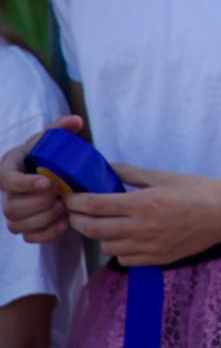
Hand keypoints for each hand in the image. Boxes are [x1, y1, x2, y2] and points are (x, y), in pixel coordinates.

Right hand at [1, 115, 82, 242]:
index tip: (48, 182)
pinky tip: (63, 223)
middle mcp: (7, 193)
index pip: (6, 179)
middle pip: (11, 207)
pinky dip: (46, 233)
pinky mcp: (24, 226)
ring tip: (63, 206)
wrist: (49, 172)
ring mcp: (14, 211)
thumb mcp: (50, 139)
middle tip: (61, 195)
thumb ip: (60, 128)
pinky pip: (28, 237)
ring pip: (17, 224)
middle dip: (39, 203)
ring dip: (43, 218)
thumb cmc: (47, 154)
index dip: (24, 184)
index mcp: (9, 167)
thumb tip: (76, 121)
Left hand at [64, 164, 220, 265]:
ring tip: (103, 222)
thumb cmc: (197, 190)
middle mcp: (142, 228)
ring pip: (106, 246)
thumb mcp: (163, 176)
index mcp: (144, 203)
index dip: (76, 201)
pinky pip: (124, 259)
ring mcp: (149, 247)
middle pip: (94, 229)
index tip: (70, 196)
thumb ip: (131, 174)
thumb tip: (105, 168)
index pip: (96, 205)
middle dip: (78, 220)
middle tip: (76, 211)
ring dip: (99, 234)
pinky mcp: (157, 259)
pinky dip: (118, 249)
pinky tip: (126, 237)